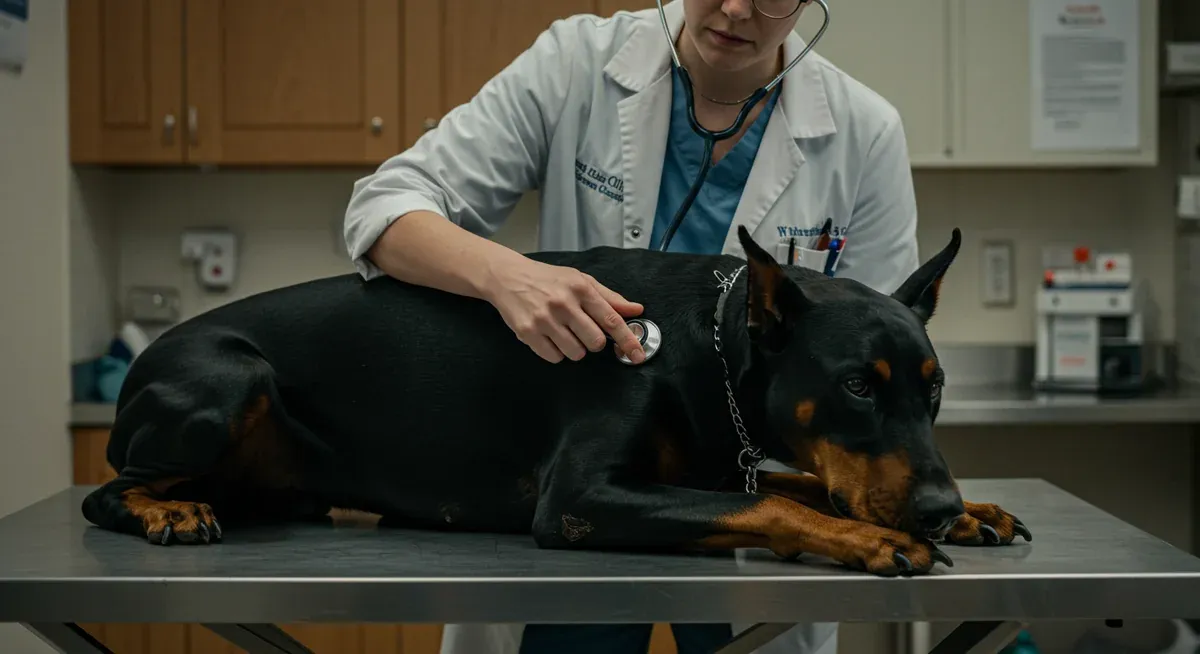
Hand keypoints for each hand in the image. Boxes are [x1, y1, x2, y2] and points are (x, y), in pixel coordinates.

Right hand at [483, 257, 645, 363]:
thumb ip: (609, 297)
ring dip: (575, 348)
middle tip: (584, 331)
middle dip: (594, 342)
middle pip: (595, 342)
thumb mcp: (580, 280)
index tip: (638, 354)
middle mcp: (563, 303)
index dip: (628, 340)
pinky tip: (550, 336)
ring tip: (564, 332)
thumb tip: (636, 310)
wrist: (507, 277)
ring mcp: (544, 319)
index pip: (611, 320)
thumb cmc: (548, 279)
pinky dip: (556, 352)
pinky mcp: (527, 332)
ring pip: (576, 353)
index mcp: (581, 288)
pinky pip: (554, 357)